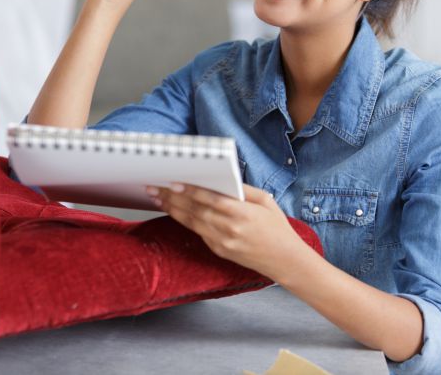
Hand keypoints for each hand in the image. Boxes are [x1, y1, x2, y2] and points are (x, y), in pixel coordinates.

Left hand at [146, 182, 308, 280]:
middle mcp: (229, 229)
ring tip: (158, 198)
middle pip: (194, 210)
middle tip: (155, 188)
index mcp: (241, 213)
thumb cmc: (278, 227)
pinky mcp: (219, 251)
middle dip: (173, 198)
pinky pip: (198, 232)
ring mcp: (223, 242)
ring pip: (191, 222)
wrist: (285, 260)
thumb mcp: (266, 201)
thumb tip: (221, 179)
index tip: (173, 182)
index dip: (189, 191)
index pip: (209, 199)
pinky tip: (174, 211)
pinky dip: (184, 221)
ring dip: (172, 209)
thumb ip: (242, 190)